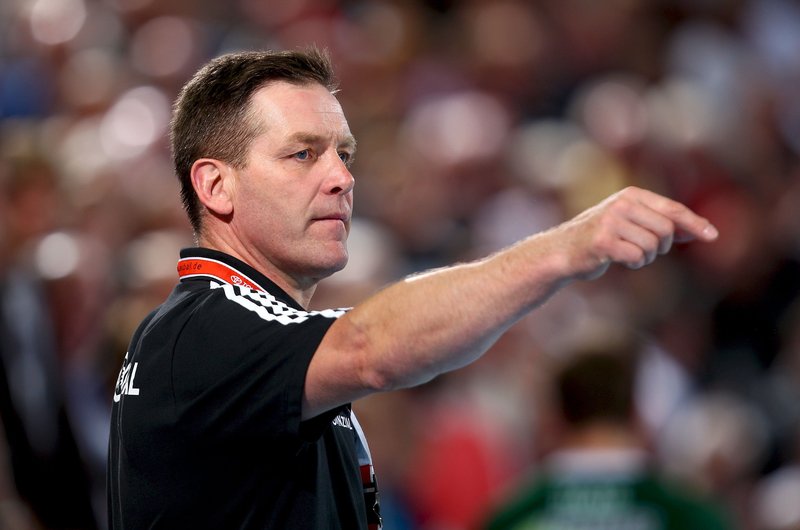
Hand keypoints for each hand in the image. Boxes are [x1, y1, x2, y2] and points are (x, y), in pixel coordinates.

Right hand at [557, 186, 717, 280]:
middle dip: (662, 246)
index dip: (694, 223)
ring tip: (628, 254)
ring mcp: (610, 222)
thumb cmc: (602, 237)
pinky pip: (635, 256)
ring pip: (652, 246)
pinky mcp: (602, 241)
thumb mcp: (633, 224)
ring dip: (645, 257)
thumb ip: (663, 224)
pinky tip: (619, 259)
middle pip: (666, 230)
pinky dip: (633, 263)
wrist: (563, 250)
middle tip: (645, 250)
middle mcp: (621, 204)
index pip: (672, 209)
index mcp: (631, 195)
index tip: (712, 236)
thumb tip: (700, 231)